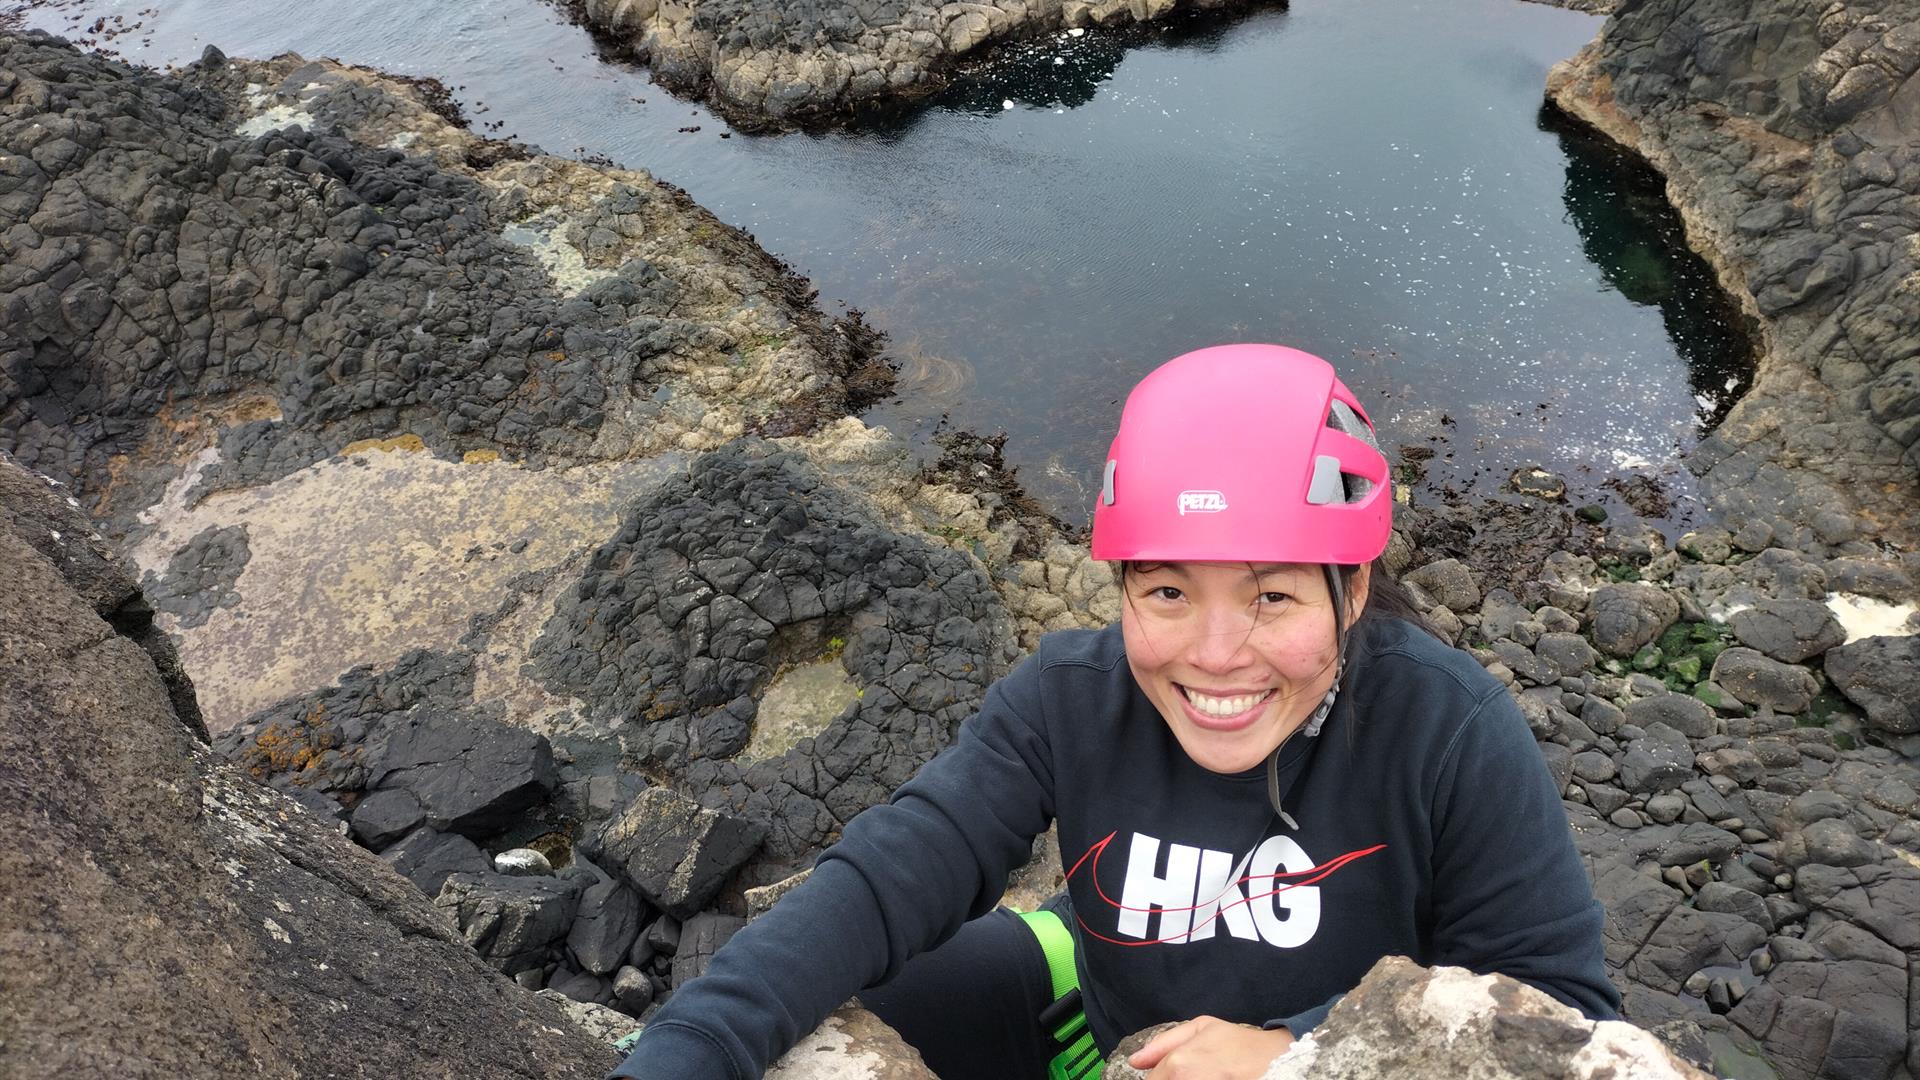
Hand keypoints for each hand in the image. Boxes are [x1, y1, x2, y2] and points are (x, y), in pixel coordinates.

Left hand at [1127, 1016, 1295, 1078]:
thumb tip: (1135, 1061)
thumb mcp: (1203, 1027)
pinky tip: (1215, 1079)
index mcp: (1178, 1065)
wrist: (1279, 1061)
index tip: (1175, 1073)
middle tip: (1195, 1071)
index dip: (1158, 1078)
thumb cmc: (1239, 1043)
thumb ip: (1164, 1043)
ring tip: (1205, 1073)